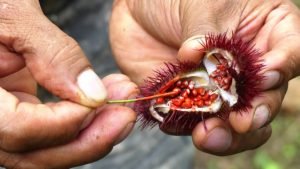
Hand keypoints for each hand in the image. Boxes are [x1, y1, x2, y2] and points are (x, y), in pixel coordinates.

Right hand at [0, 0, 136, 167]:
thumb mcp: (16, 16)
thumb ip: (53, 54)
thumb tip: (92, 93)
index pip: (17, 129)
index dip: (63, 122)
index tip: (99, 101)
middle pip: (37, 155)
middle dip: (89, 140)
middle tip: (124, 116)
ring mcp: (5, 120)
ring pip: (49, 151)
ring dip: (93, 133)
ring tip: (121, 107)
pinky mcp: (23, 112)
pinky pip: (55, 133)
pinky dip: (85, 123)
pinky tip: (106, 103)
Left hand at [110, 0, 299, 154]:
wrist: (139, 9)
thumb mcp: (202, 4)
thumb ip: (207, 36)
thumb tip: (195, 58)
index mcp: (265, 33)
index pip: (291, 54)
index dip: (282, 69)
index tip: (263, 78)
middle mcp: (246, 67)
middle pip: (266, 98)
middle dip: (255, 113)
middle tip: (241, 122)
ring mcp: (219, 87)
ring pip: (234, 121)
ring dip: (226, 134)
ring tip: (209, 135)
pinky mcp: (191, 100)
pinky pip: (195, 121)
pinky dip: (189, 128)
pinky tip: (180, 125)